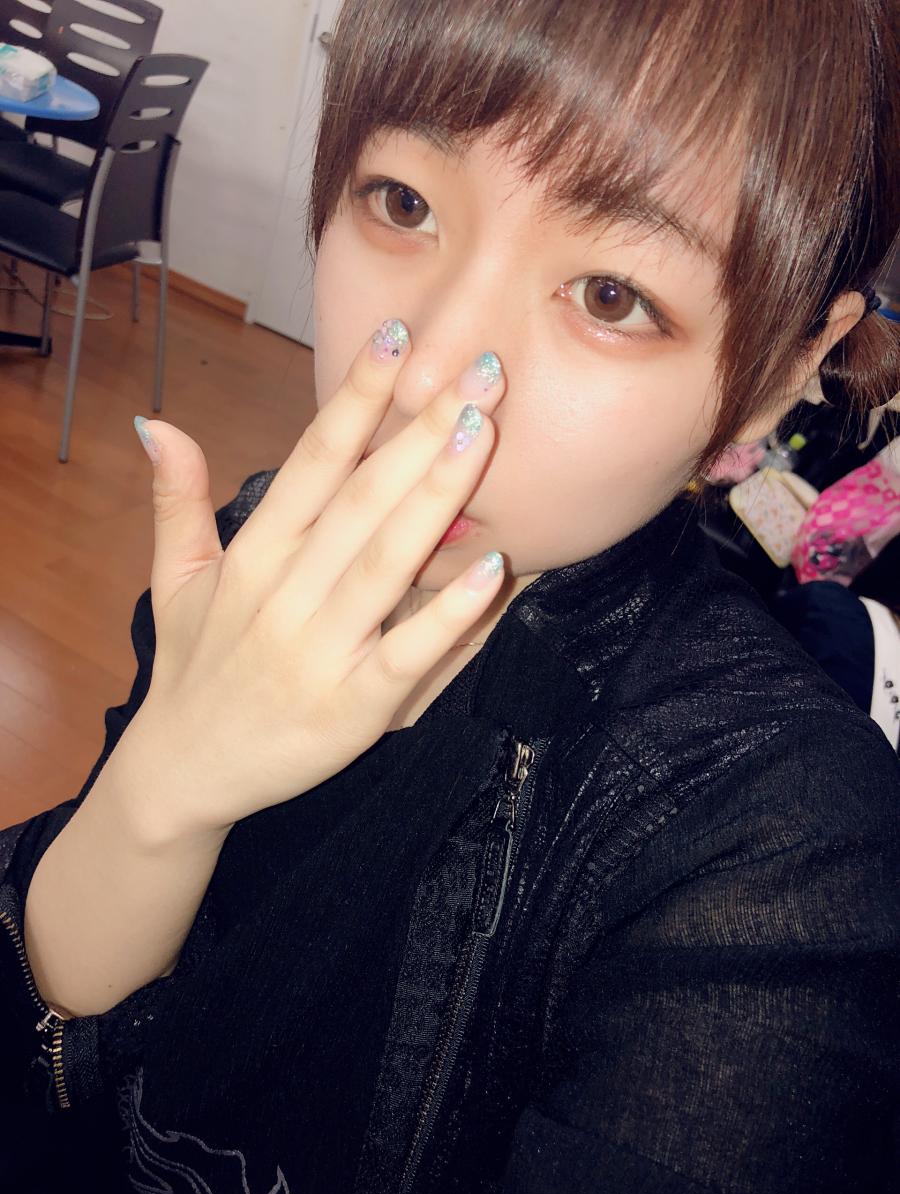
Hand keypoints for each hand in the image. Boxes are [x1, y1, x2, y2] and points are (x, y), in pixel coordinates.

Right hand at [120, 321, 506, 838]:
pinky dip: (450, 615)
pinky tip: (493, 569)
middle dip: (418, 432)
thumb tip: (157, 423)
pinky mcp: (351, 709)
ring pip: (385, 563)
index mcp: (253, 555)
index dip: (355, 398)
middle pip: (360, 500)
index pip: (312, 461)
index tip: (397, 336)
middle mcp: (285, 594)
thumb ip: (175, 499)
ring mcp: (318, 651)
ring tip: (480, 434)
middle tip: (476, 371)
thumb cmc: (193, 665)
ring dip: (436, 497)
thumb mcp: (175, 579)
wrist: (182, 772)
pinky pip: (408, 654)